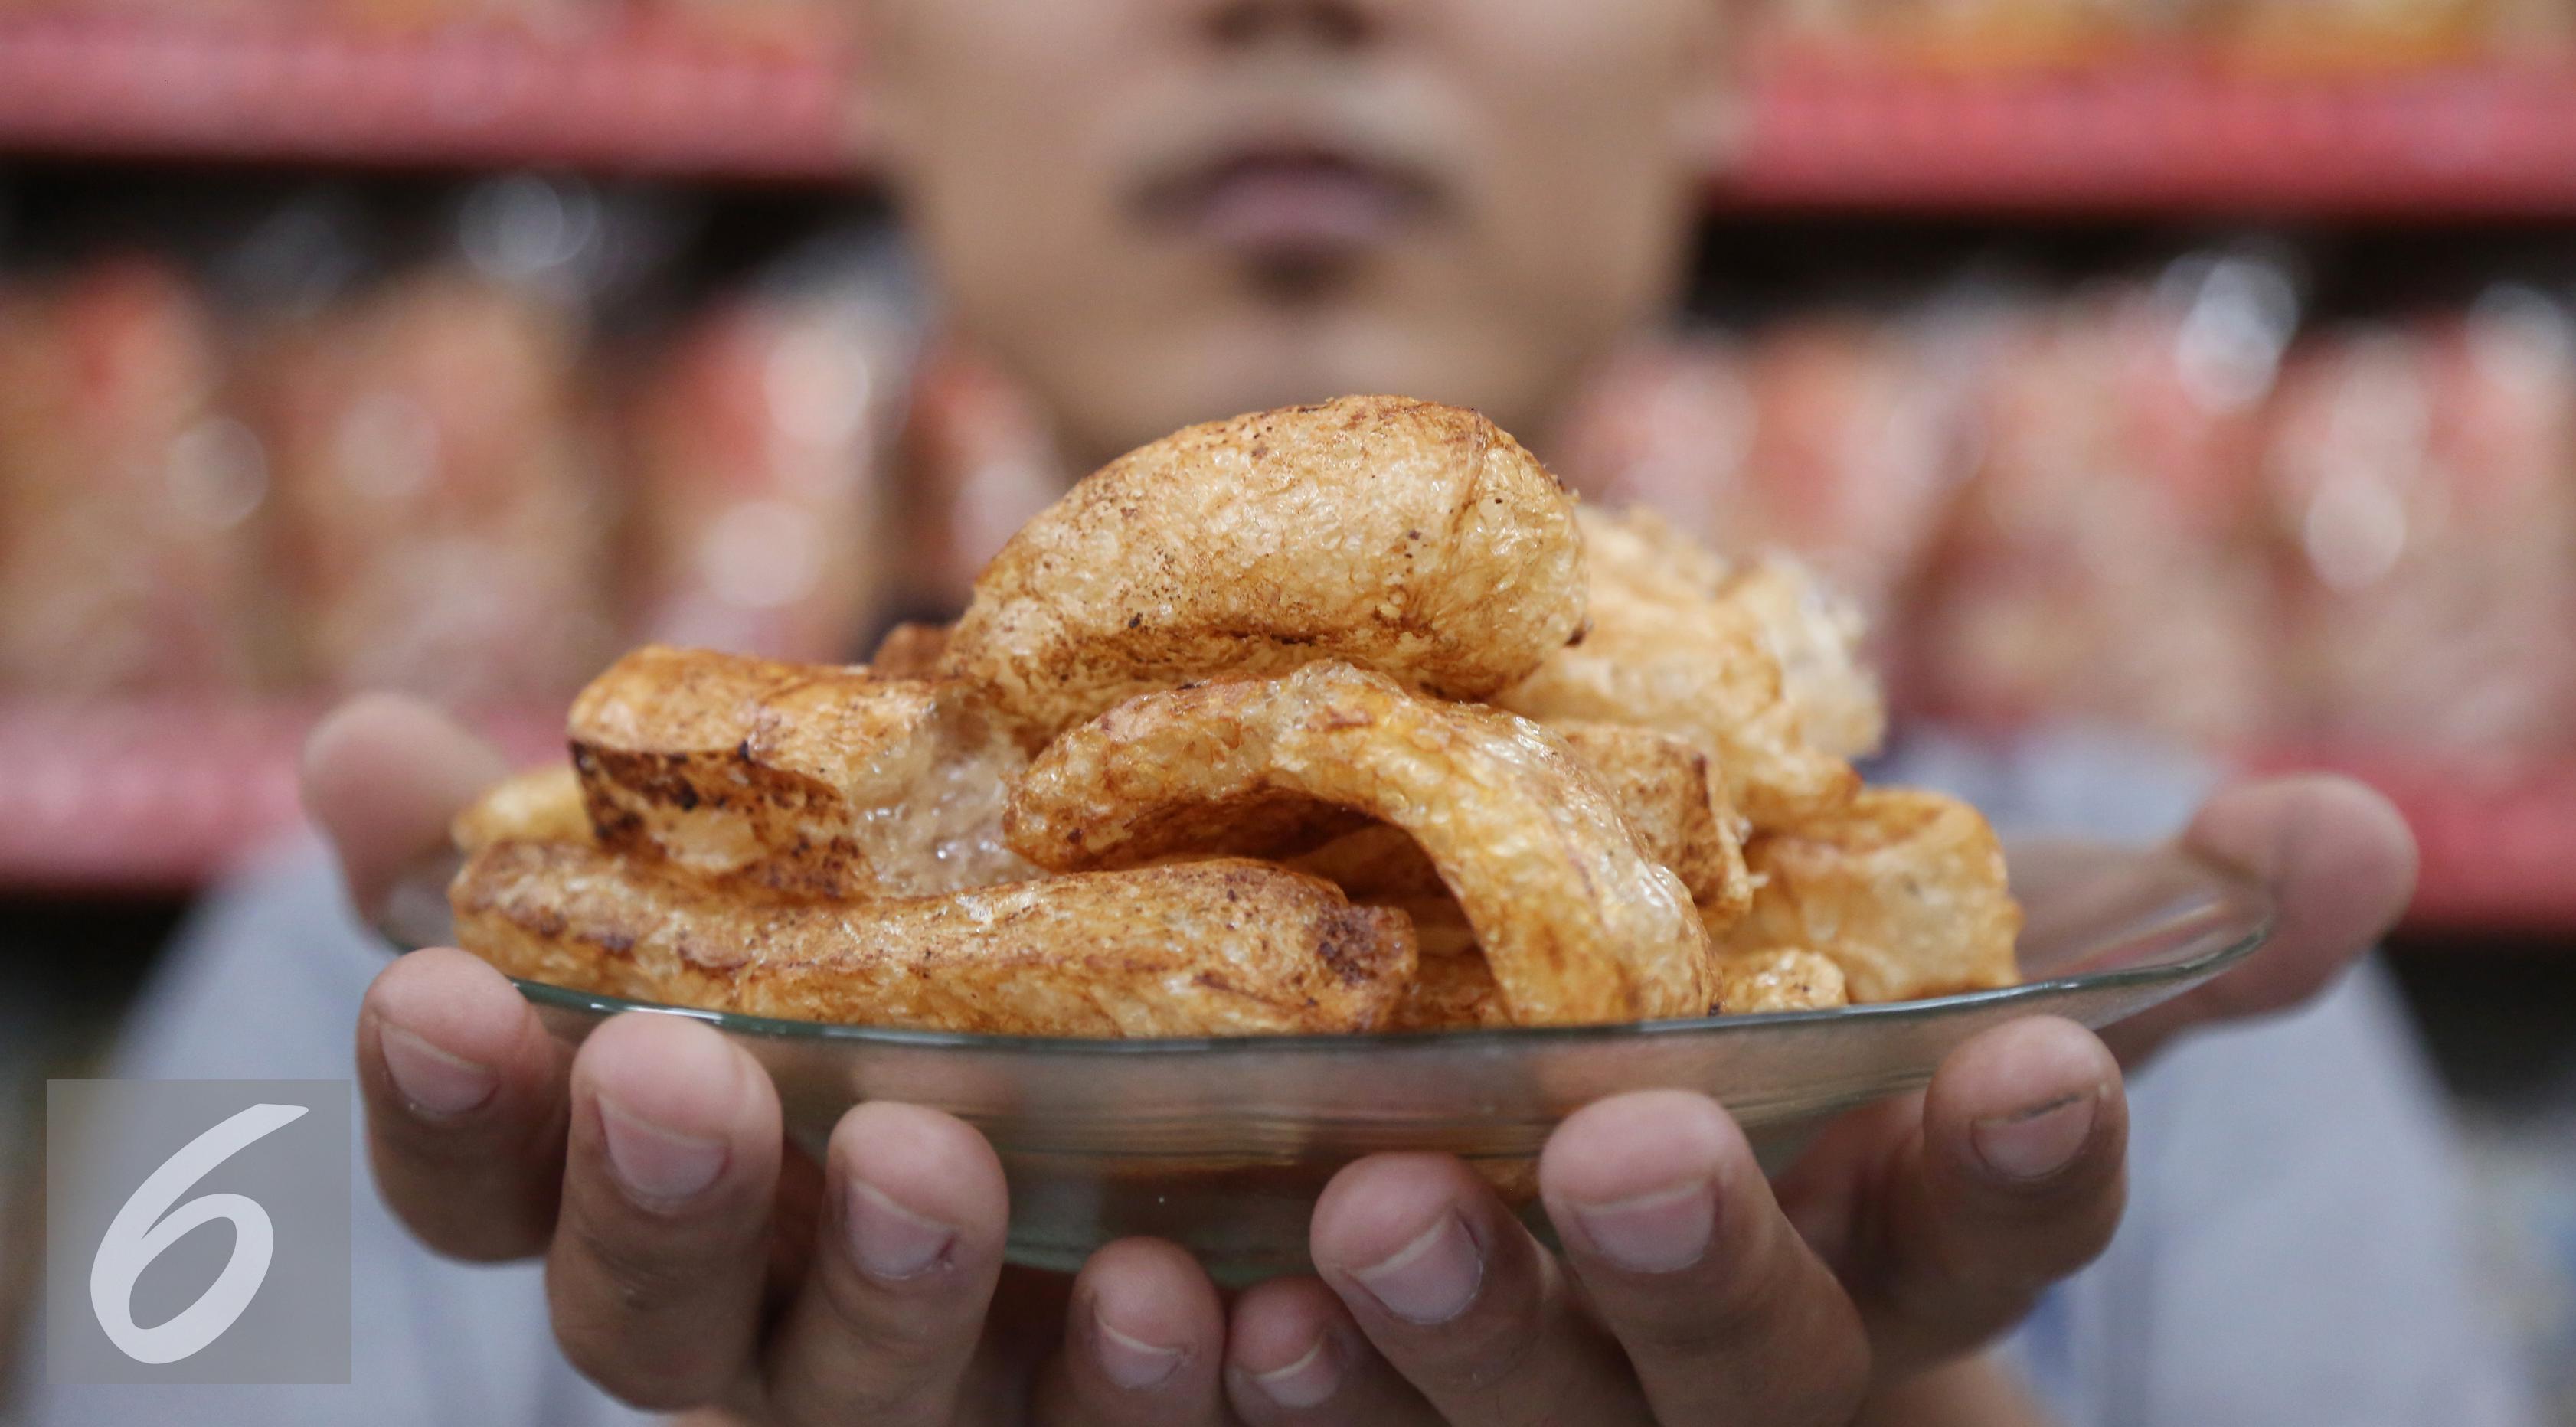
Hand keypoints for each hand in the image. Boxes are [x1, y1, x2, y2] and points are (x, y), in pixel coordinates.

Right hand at [314, 695, 1244, 1423]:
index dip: (444, 1107)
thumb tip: (359, 749)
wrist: (1160, 1052)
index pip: (487, 1186)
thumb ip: (573, 831)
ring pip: (876, 1394)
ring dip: (895, 1294)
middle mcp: (758, 1313)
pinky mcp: (1103, 1403)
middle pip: (654, 1324)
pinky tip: (1207, 1298)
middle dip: (655, 1207)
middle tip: (677, 1078)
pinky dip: (1155, 1377)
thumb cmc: (888, 970)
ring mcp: (932, 1378)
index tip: (432, 989)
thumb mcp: (755, 871)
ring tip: (931, 1165)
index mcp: (639, 1180)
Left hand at [1209, 774, 2415, 1422]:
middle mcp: (1738, 1348)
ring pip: (1514, 1416)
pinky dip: (1225, 1388)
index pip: (2003, 1217)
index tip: (2039, 1048)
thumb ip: (2144, 918)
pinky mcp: (1367, 1400)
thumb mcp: (1974, 957)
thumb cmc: (1815, 1036)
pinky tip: (1163, 1305)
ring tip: (1350, 1235)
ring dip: (1437, 1346)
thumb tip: (2348, 833)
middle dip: (1700, 1270)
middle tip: (1623, 1151)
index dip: (2029, 1156)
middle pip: (1743, 1357)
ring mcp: (1550, 1397)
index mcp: (1898, 1232)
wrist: (1593, 1137)